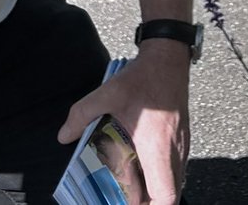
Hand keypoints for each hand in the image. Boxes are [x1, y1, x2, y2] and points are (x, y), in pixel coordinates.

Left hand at [58, 46, 190, 203]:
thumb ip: (82, 115)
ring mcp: (182, 142)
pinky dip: (164, 175)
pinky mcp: (183, 135)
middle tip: (130, 201)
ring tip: (135, 190)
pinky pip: (178, 165)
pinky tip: (145, 167)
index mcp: (157, 146)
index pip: (166, 194)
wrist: (168, 57)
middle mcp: (174, 149)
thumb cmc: (144, 77)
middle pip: (172, 192)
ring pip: (176, 179)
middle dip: (152, 203)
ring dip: (159, 189)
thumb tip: (64, 136)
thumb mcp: (108, 94)